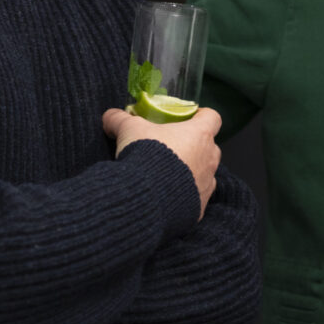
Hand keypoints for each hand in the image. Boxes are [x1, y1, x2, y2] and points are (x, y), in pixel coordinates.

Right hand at [103, 107, 221, 219]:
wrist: (146, 198)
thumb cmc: (146, 156)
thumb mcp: (129, 130)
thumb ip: (121, 120)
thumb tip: (110, 116)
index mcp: (199, 134)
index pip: (212, 117)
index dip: (202, 115)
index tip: (190, 117)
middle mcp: (209, 159)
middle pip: (209, 146)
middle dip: (193, 146)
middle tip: (171, 148)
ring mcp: (207, 184)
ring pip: (204, 174)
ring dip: (189, 172)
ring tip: (165, 175)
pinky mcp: (199, 208)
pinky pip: (195, 198)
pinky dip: (184, 196)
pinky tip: (164, 196)